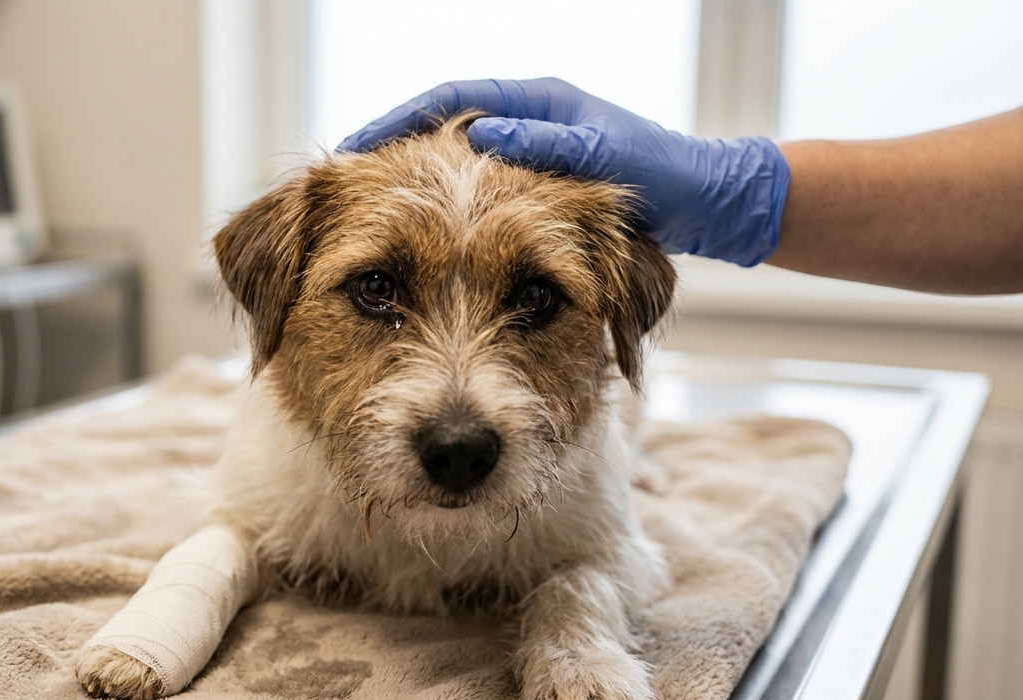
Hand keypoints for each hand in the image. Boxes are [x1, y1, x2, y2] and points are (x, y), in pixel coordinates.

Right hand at [338, 78, 789, 266]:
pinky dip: (441, 217)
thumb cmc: (667, 178)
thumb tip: (480, 134)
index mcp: (539, 103)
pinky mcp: (534, 199)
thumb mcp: (608, 158)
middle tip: (342, 183)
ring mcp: (527, 161)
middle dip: (391, 155)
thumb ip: (550, 146)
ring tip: (363, 218)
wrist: (709, 207)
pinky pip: (474, 201)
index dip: (398, 122)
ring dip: (410, 190)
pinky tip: (413, 247)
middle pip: (438, 133)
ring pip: (452, 171)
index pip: (451, 101)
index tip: (356, 149)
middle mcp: (526, 126)